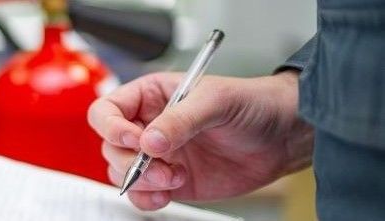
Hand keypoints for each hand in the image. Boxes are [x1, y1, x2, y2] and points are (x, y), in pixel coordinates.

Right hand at [88, 72, 312, 210]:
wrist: (282, 138)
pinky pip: (142, 194)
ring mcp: (158, 155)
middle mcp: (148, 125)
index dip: (112, 127)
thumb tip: (151, 141)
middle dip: (132, 160)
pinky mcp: (170, 181)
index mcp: (150, 96)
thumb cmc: (252, 104)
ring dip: (142, 181)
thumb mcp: (216, 101)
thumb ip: (181, 119)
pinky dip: (147, 199)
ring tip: (175, 178)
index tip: (137, 140)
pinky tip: (169, 193)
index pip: (106, 111)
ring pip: (121, 173)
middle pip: (110, 146)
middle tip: (162, 164)